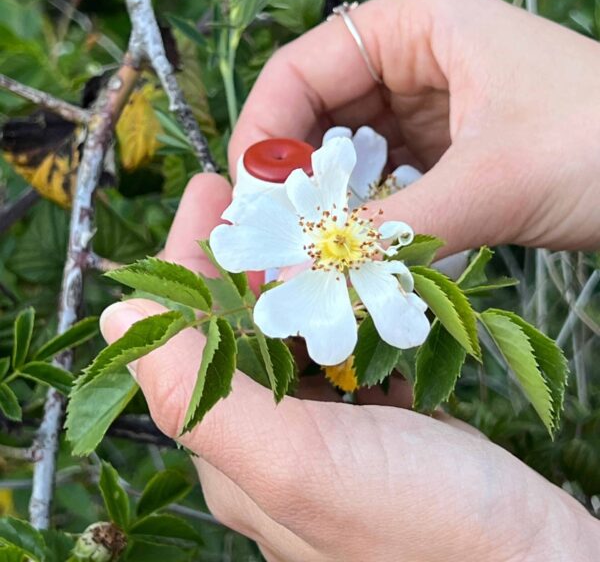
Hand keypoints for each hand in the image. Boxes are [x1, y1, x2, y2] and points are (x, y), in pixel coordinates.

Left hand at [100, 175, 597, 561]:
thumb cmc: (424, 528)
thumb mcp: (297, 461)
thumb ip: (204, 394)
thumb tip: (120, 321)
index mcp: (236, 453)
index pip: (188, 338)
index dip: (189, 260)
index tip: (207, 189)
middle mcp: (271, 445)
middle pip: (240, 328)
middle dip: (244, 254)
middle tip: (259, 188)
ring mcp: (328, 437)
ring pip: (295, 335)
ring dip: (297, 274)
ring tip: (310, 217)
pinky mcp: (377, 428)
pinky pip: (344, 352)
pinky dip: (346, 305)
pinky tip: (361, 275)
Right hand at [229, 0, 599, 255]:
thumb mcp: (489, 182)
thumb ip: (386, 232)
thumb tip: (290, 279)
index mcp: (416, 20)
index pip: (300, 70)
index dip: (263, 137)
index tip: (250, 208)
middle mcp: (414, 52)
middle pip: (318, 115)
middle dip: (295, 183)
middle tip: (272, 250)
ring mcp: (432, 101)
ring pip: (349, 155)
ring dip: (331, 208)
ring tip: (312, 260)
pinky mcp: (450, 146)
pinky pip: (386, 180)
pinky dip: (369, 219)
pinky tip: (360, 254)